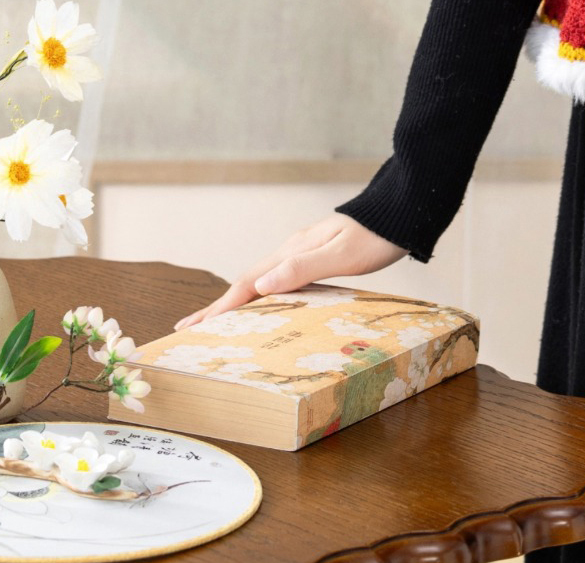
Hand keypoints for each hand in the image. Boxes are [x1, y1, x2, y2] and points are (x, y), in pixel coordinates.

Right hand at [175, 213, 407, 329]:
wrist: (398, 213)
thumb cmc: (376, 236)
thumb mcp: (341, 256)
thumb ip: (303, 268)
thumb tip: (261, 284)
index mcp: (292, 253)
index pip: (247, 284)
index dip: (221, 307)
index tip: (196, 326)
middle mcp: (290, 251)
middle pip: (245, 282)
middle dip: (216, 307)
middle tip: (187, 327)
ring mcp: (300, 253)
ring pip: (258, 280)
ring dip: (233, 302)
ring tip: (213, 320)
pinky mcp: (313, 256)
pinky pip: (276, 280)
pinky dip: (258, 296)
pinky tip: (260, 305)